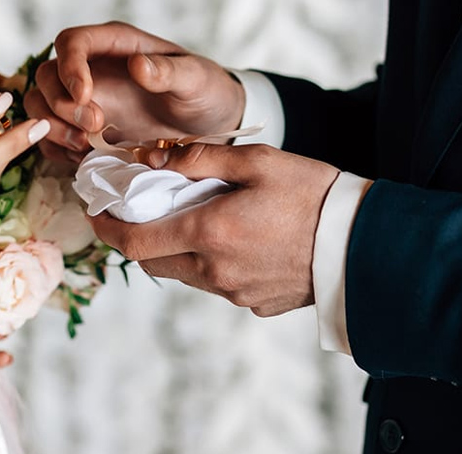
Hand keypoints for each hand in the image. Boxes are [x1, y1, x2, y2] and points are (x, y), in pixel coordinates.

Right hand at [24, 21, 244, 162]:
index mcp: (116, 44)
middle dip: (61, 103)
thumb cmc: (204, 92)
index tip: (85, 96)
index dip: (69, 67)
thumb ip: (169, 72)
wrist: (208, 125)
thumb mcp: (196, 79)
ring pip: (41, 104)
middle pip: (48, 75)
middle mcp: (92, 67)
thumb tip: (138, 65)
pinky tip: (84, 157)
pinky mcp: (82, 128)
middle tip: (95, 127)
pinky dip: (58, 148)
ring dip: (53, 127)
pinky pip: (51, 135)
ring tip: (85, 145)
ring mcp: (85, 98)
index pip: (72, 42)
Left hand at [91, 143, 340, 316]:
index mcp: (209, 233)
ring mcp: (234, 292)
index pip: (135, 241)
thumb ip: (200, 159)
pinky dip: (206, 262)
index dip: (107, 230)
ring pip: (182, 273)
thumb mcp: (257, 161)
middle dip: (137, 237)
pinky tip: (229, 240)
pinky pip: (215, 283)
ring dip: (173, 249)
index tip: (96, 214)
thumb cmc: (312, 194)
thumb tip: (154, 159)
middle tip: (140, 211)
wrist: (364, 244)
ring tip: (189, 220)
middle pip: (153, 260)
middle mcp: (214, 270)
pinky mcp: (255, 303)